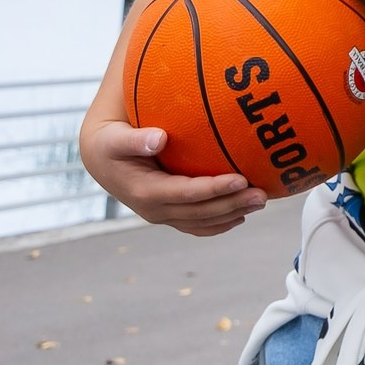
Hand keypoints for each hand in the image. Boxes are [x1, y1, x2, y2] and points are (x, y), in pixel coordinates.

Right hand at [81, 120, 262, 236]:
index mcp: (144, 191)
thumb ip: (135, 139)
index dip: (214, 188)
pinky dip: (220, 223)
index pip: (187, 193)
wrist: (101, 160)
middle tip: (262, 194)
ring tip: (261, 201)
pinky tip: (242, 214)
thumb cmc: (112, 142)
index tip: (241, 178)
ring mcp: (162, 215)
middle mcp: (154, 209)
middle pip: (200, 212)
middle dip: (232, 204)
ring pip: (203, 222)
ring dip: (233, 214)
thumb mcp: (116, 139)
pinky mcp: (169, 215)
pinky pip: (198, 225)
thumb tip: (159, 138)